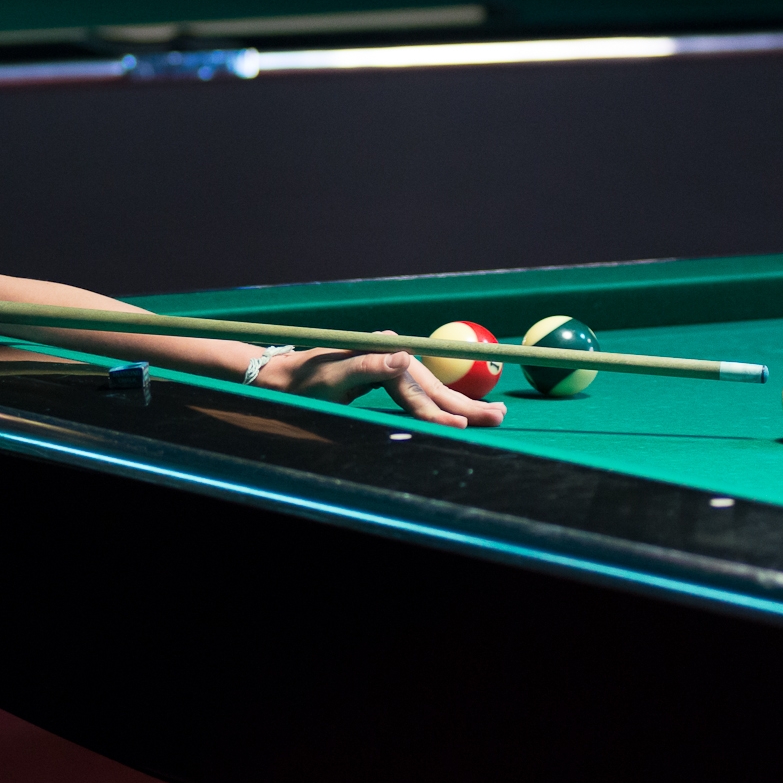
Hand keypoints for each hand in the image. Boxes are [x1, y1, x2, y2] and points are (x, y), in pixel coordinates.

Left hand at [259, 334, 508, 429]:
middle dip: (467, 406)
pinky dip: (440, 403)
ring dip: (461, 404)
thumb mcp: (333, 377)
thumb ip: (370, 366)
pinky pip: (420, 392)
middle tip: (500, 416)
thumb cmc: (303, 381)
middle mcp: (390, 355)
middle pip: (434, 387)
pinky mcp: (385, 373)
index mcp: (382, 357)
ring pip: (431, 390)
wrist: (281, 375)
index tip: (463, 427)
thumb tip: (404, 356)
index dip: (441, 412)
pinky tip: (458, 408)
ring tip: (492, 413)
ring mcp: (389, 364)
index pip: (418, 393)